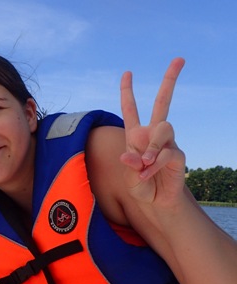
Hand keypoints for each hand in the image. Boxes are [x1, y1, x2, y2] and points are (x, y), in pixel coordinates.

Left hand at [119, 58, 186, 205]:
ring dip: (152, 146)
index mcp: (135, 136)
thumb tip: (128, 155)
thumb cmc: (141, 187)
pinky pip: (166, 153)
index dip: (127, 92)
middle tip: (179, 58)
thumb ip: (129, 167)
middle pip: (163, 103)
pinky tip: (148, 174)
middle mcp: (152, 135)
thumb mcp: (129, 178)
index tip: (127, 73)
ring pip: (162, 129)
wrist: (157, 202)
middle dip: (170, 81)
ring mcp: (167, 143)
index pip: (130, 109)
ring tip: (144, 165)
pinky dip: (155, 165)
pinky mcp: (177, 155)